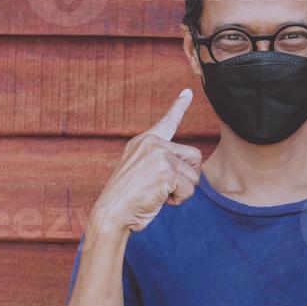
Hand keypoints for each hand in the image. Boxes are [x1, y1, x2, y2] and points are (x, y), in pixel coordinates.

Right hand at [90, 88, 201, 232]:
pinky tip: (159, 199)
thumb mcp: (140, 172)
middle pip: (194, 157)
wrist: (112, 213)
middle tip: (164, 188)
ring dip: (182, 191)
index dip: (179, 107)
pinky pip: (189, 189)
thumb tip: (189, 164)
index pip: (167, 122)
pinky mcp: (165, 171)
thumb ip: (159, 162)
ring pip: (194, 175)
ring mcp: (159, 155)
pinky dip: (178, 200)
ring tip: (158, 194)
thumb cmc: (127, 199)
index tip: (188, 92)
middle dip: (187, 177)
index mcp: (143, 142)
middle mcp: (152, 143)